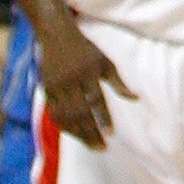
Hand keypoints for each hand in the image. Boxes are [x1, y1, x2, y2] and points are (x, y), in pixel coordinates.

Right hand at [37, 16, 135, 150]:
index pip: (96, 99)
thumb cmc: (85, 50)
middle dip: (91, 132)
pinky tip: (75, 135)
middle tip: (102, 148)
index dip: (104, 117)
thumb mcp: (104, 61)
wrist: (56, 36)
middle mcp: (71, 80)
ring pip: (67, 117)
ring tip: (92, 146)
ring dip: (79, 134)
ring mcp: (57, 86)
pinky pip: (55, 114)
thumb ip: (118, 81)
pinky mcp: (46, 91)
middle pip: (81, 112)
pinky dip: (65, 127)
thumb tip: (136, 97)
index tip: (111, 134)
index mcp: (88, 71)